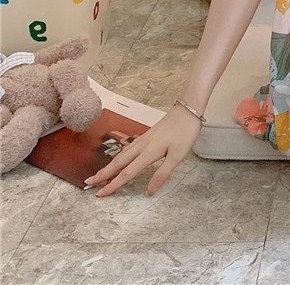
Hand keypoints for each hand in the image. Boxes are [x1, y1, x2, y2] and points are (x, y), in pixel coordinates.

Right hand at [83, 104, 202, 196]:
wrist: (188, 110)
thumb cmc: (185, 133)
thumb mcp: (178, 155)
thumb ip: (163, 173)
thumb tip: (149, 192)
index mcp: (148, 153)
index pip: (127, 173)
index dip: (113, 185)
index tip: (99, 194)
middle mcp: (142, 146)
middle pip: (119, 162)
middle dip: (103, 174)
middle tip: (88, 183)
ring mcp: (143, 139)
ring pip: (122, 154)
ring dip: (109, 165)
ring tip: (99, 174)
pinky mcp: (147, 135)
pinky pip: (128, 149)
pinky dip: (119, 156)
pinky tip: (118, 158)